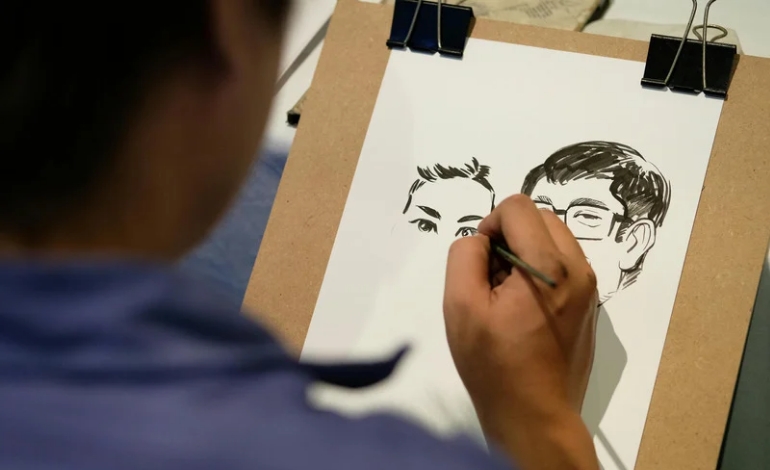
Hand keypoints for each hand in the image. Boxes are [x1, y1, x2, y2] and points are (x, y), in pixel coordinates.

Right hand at [443, 194, 598, 469]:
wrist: (535, 416)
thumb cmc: (494, 365)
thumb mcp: (461, 306)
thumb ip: (464, 256)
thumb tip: (481, 240)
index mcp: (549, 266)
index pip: (518, 207)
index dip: (489, 225)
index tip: (481, 261)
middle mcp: (578, 269)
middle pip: (540, 217)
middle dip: (509, 235)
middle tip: (491, 277)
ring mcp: (588, 287)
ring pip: (553, 239)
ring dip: (525, 252)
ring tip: (506, 294)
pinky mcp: (589, 304)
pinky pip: (563, 264)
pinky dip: (540, 270)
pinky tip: (523, 308)